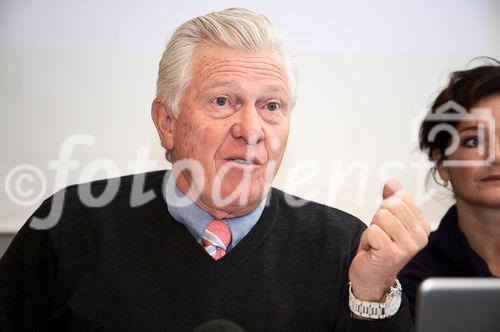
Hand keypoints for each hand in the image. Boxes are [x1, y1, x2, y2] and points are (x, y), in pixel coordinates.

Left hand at [348, 178, 430, 300]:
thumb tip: (392, 182)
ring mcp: (408, 246)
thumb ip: (392, 200)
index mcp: (422, 225)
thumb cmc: (380, 249)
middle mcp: (420, 236)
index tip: (388, 226)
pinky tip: (373, 250)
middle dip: (378, 218)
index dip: (386, 208)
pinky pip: (372, 231)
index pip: (401, 196)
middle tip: (380, 235)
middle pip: (390, 205)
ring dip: (372, 229)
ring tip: (377, 243)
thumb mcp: (388, 221)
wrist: (372, 277)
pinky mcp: (392, 253)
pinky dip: (367, 239)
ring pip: (381, 217)